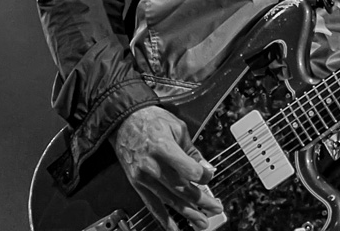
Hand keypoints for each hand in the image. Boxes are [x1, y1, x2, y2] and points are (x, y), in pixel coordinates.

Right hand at [110, 105, 225, 230]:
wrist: (124, 121)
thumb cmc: (150, 120)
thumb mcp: (177, 127)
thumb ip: (192, 150)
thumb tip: (204, 166)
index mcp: (164, 147)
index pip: (189, 170)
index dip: (204, 176)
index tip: (209, 176)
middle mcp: (153, 164)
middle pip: (182, 188)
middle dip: (202, 200)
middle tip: (215, 208)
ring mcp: (144, 176)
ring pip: (170, 200)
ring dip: (188, 213)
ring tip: (202, 222)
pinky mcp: (137, 183)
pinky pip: (152, 205)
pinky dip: (164, 219)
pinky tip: (174, 228)